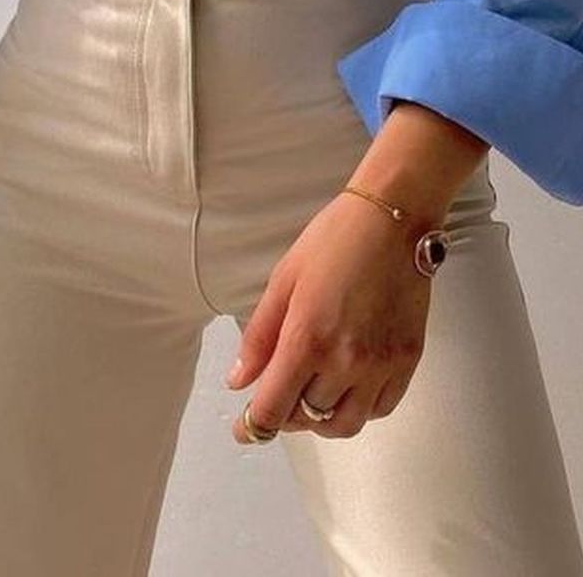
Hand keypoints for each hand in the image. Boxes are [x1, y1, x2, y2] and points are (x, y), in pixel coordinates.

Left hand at [227, 191, 432, 442]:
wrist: (392, 220)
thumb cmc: (336, 239)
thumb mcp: (283, 281)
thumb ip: (258, 337)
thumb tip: (239, 379)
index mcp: (307, 340)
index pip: (273, 409)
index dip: (252, 426)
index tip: (244, 428)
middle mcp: (345, 361)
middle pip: (307, 419)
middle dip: (285, 413)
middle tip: (278, 395)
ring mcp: (381, 364)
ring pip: (345, 424)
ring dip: (322, 418)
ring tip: (312, 394)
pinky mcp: (408, 360)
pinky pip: (381, 408)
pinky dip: (359, 407)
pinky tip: (348, 385)